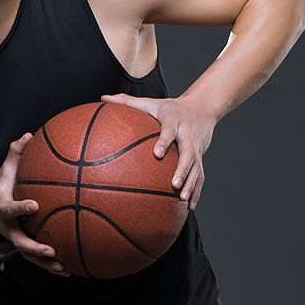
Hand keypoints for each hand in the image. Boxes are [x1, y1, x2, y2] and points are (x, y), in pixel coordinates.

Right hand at [0, 133, 69, 274]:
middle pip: (20, 242)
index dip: (21, 208)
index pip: (11, 208)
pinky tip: (70, 271)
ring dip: (45, 264)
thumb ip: (16, 153)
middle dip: (34, 248)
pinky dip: (52, 266)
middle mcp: (9, 227)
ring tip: (63, 269)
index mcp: (3, 208)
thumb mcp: (5, 170)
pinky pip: (38, 258)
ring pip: (30, 255)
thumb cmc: (2, 186)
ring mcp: (16, 238)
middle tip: (50, 250)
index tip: (35, 205)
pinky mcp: (24, 245)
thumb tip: (29, 134)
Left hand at [99, 93, 215, 209]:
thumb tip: (103, 98)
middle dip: (183, 169)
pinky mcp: (201, 158)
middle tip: (173, 184)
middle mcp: (187, 135)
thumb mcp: (150, 102)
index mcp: (174, 121)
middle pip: (189, 153)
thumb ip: (127, 101)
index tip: (157, 153)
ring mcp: (196, 149)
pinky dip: (196, 191)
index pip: (169, 131)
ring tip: (182, 199)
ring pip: (197, 168)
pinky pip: (200, 176)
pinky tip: (189, 206)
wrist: (201, 108)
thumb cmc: (170, 108)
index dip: (165, 141)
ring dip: (191, 184)